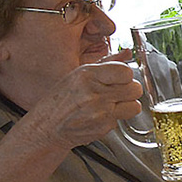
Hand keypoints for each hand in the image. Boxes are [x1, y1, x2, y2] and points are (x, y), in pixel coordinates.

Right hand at [23, 58, 141, 150]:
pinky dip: (114, 118)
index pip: (126, 72)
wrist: (46, 127)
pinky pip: (122, 120)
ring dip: (127, 105)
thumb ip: (105, 64)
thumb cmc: (60, 100)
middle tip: (118, 91)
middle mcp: (94, 94)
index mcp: (87, 76)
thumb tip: (127, 54)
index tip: (120, 78)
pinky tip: (100, 116)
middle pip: (135, 89)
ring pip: (135, 106)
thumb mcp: (77, 75)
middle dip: (129, 90)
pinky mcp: (103, 128)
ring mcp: (100, 113)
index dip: (125, 75)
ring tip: (112, 104)